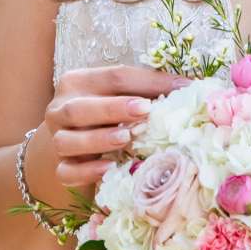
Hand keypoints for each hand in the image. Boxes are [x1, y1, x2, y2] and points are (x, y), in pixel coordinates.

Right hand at [37, 64, 195, 190]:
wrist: (71, 144)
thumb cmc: (105, 115)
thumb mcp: (122, 95)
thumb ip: (149, 89)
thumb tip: (193, 87)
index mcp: (77, 82)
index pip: (111, 78)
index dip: (144, 83)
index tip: (174, 90)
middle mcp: (60, 109)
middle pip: (80, 108)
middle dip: (112, 109)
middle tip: (143, 111)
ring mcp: (56, 140)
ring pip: (68, 141)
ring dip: (98, 140)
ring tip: (125, 139)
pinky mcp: (58, 167)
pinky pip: (67, 172)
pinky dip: (87, 171)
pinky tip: (109, 168)